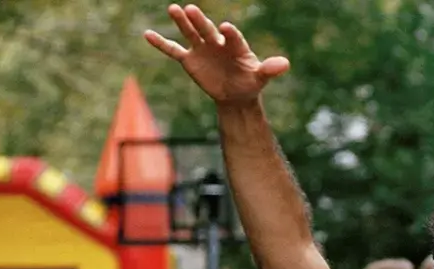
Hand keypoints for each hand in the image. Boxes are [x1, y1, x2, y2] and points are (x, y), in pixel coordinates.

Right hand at [144, 5, 289, 107]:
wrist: (236, 94)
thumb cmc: (250, 82)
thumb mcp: (261, 77)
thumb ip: (270, 69)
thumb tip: (285, 65)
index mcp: (235, 44)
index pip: (232, 36)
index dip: (230, 33)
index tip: (226, 28)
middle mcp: (216, 42)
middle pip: (207, 29)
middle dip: (200, 21)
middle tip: (192, 9)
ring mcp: (202, 49)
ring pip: (190, 33)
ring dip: (182, 23)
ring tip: (173, 9)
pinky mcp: (190, 60)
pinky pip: (173, 51)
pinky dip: (161, 43)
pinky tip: (147, 34)